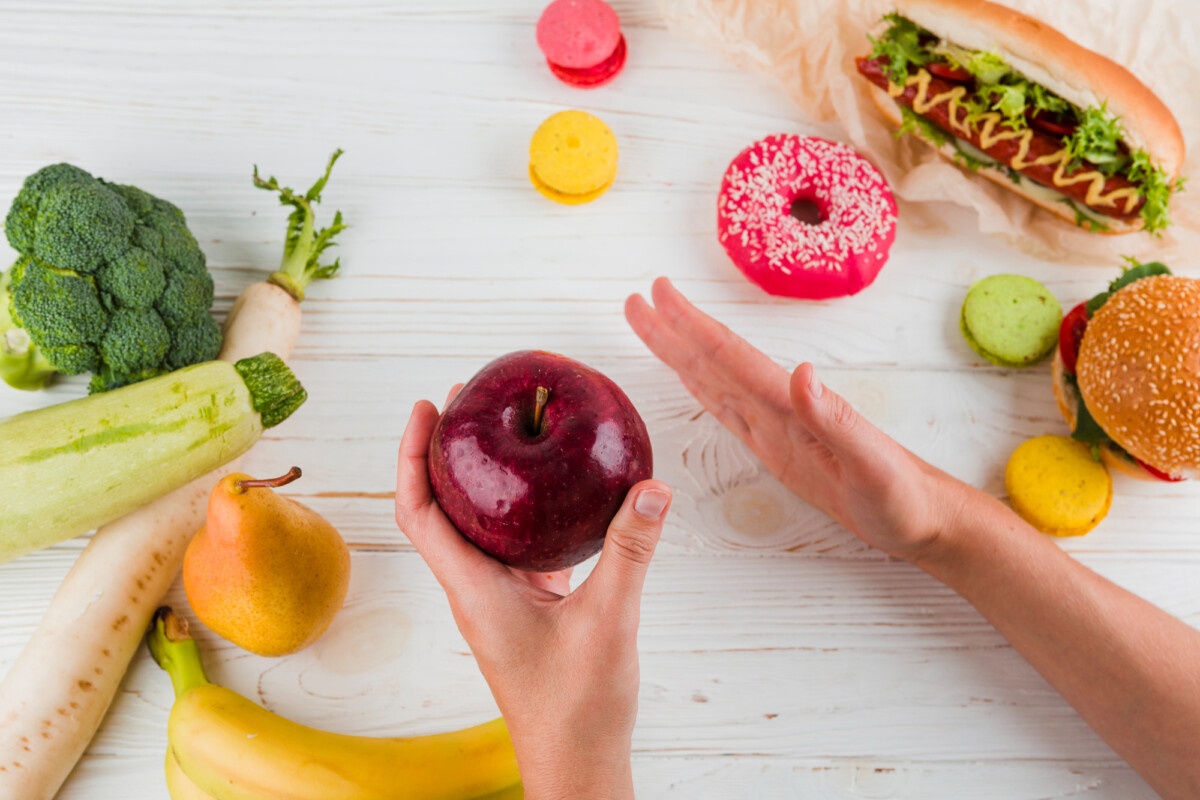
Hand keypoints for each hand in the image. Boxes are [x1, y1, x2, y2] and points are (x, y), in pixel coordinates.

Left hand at [395, 391, 672, 799]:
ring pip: (482, 523)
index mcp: (474, 589)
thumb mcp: (609, 621)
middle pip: (443, 505)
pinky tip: (561, 488)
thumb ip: (629, 553)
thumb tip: (651, 487)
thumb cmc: (577, 708)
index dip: (413, 455)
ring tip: (510, 428)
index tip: (427, 407)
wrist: (577, 761)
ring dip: (486, 476)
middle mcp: (477, 587)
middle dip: (449, 449)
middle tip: (469, 397)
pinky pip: (520, 544)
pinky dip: (531, 509)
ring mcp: (502, 596)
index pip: (419, 512)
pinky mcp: (529, 604)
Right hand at [625, 277, 964, 561]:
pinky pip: (728, 411)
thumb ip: (836, 418)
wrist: (924, 517)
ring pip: (714, 380)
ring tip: (649, 325)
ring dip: (680, 352)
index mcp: (793, 404)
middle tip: (636, 300)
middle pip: (714, 359)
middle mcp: (779, 406)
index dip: (691, 326)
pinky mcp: (777, 447)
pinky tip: (689, 376)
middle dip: (673, 330)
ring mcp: (776, 425)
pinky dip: (702, 388)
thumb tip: (799, 371)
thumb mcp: (873, 464)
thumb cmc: (903, 495)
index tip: (658, 293)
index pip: (731, 357)